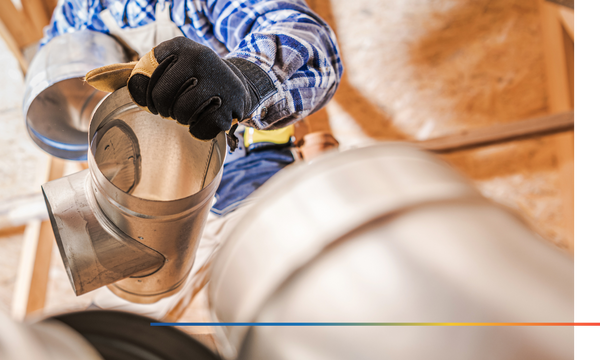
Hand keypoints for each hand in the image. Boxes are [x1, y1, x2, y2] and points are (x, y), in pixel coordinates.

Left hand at [86, 37, 271, 139]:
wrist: (236, 83)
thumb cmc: (191, 77)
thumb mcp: (165, 67)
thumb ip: (130, 73)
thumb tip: (90, 79)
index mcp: (178, 46)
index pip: (143, 77)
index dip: (145, 95)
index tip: (156, 97)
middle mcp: (200, 57)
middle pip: (162, 98)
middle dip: (165, 109)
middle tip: (173, 108)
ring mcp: (219, 81)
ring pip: (182, 114)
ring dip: (183, 119)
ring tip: (189, 111)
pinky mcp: (232, 104)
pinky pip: (201, 128)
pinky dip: (199, 131)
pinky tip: (205, 119)